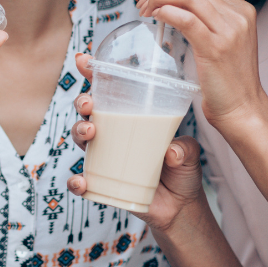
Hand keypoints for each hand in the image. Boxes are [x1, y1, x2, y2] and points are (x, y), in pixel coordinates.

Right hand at [69, 54, 206, 233]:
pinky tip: (82, 182)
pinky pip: (82, 181)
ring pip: (80, 138)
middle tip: (90, 104)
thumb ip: (185, 149)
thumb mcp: (190, 152)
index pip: (107, 90)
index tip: (83, 60)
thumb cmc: (181, 169)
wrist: (180, 206)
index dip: (92, 73)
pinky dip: (77, 181)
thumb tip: (170, 152)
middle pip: (88, 111)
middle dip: (83, 102)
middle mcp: (111, 133)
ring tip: (90, 134)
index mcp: (129, 116)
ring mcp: (103, 156)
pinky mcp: (101, 182)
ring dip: (79, 132)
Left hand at [136, 0, 267, 131]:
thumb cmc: (226, 78)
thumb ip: (205, 19)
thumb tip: (172, 3)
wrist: (242, 107)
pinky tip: (155, 17)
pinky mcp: (216, 47)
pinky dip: (165, 13)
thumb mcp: (221, 39)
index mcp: (240, 9)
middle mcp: (238, 14)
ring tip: (145, 9)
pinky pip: (185, 19)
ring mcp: (229, 30)